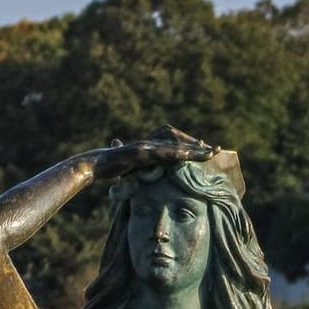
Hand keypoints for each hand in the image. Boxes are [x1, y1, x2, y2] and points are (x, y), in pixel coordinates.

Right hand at [89, 126, 215, 180]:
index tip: (204, 149)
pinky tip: (191, 155)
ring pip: (175, 147)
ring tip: (211, 153)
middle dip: (197, 146)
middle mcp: (149, 144)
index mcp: (148, 147)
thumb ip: (126, 157)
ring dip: (193, 150)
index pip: (173, 144)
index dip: (189, 146)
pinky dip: (179, 154)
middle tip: (216, 150)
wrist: (92, 165)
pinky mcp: (142, 153)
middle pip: (178, 142)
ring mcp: (146, 147)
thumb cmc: (106, 166)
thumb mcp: (123, 165)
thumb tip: (117, 145)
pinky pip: (164, 153)